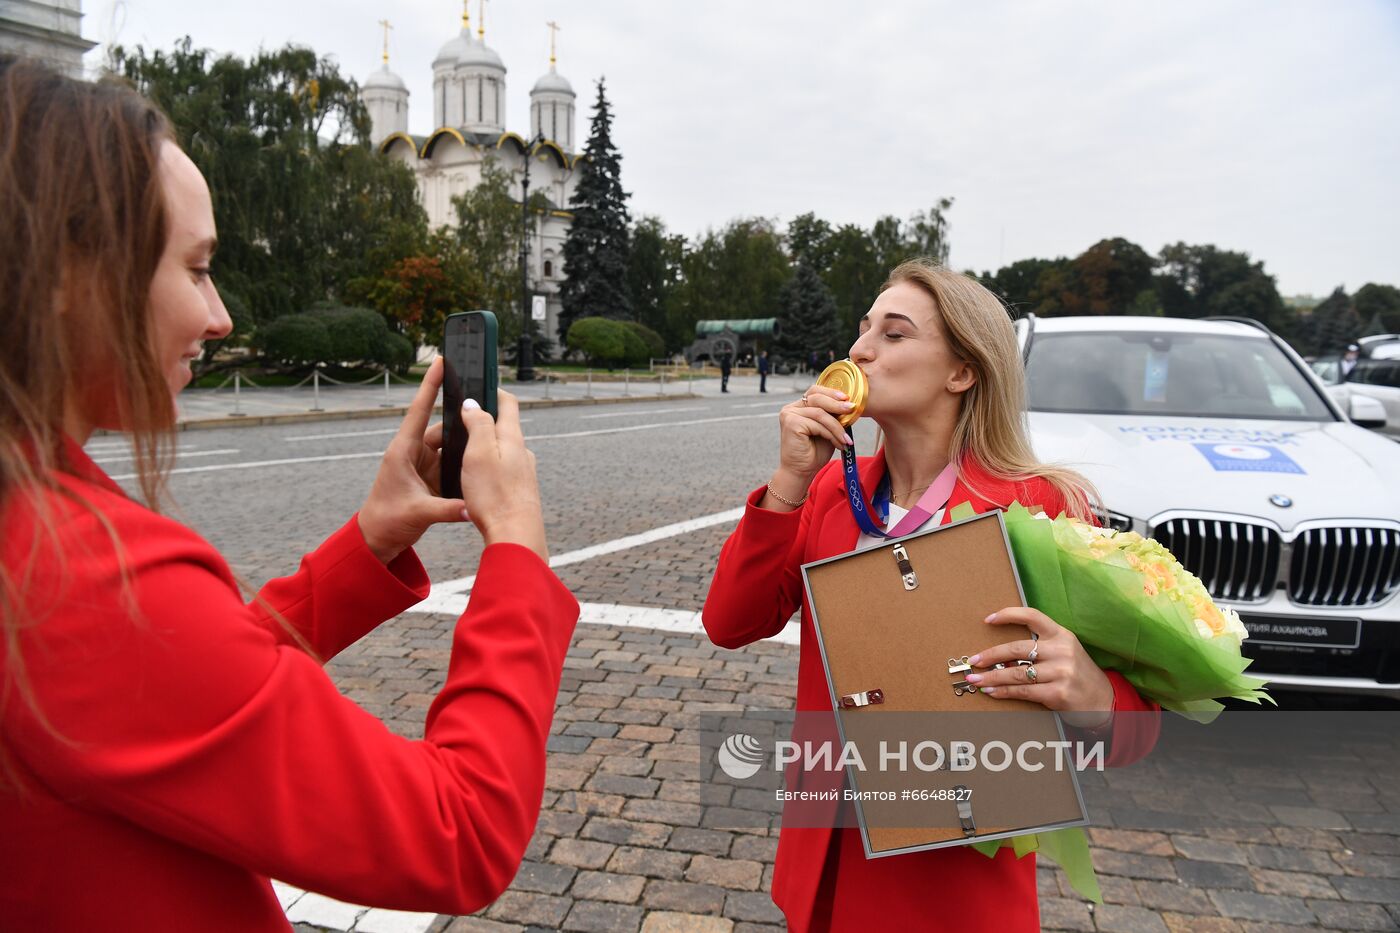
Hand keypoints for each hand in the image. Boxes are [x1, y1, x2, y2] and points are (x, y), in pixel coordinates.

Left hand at [358, 357, 467, 563]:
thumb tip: (474, 507)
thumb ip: (448, 509)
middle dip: (463, 421)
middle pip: (443, 428)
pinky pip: (452, 464)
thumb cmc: (387, 520)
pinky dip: (465, 464)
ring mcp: (423, 464)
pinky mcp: (431, 477)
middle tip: (486, 411)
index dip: (431, 385)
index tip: (441, 361)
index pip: (420, 410)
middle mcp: (414, 452)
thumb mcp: (418, 513)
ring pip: (451, 447)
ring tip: (488, 439)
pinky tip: (481, 463)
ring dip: (466, 447)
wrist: (377, 539)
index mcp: (403, 451)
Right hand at [459, 389, 547, 560]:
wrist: (515, 535)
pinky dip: (489, 469)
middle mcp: (523, 453)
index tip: (480, 384)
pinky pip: (503, 472)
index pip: (508, 403)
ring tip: (463, 454)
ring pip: (503, 452)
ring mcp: (523, 473)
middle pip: (504, 427)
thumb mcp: (479, 453)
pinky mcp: (520, 491)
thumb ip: (478, 425)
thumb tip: (474, 404)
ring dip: (485, 448)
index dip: (494, 390)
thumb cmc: (495, 495)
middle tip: (460, 423)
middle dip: (484, 421)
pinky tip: (477, 481)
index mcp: (512, 438)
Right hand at [766, 384, 854, 507]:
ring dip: (837, 427)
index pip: (815, 391)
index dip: (831, 392)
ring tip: (847, 439)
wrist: (801, 472)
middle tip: (852, 409)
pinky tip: (839, 444)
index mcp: (798, 406)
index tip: (848, 398)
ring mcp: (789, 415)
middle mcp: (791, 408)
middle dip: (837, 404)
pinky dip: (831, 434)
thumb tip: (849, 404)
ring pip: (820, 413)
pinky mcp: (791, 423)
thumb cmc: (814, 452)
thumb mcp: (827, 429)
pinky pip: (817, 424)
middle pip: (817, 397)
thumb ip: (832, 416)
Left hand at [965, 607, 1114, 728]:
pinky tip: (992, 691)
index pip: (1032, 616)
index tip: (988, 619)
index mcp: (1062, 635)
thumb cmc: (1077, 673)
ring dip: (992, 677)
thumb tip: (1000, 656)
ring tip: (976, 680)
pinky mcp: (1058, 693)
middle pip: (1016, 649)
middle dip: (990, 655)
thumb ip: (1039, 649)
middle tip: (974, 661)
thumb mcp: (1064, 652)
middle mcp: (1062, 651)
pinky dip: (1004, 691)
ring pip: (1016, 673)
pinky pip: (1023, 691)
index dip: (1008, 615)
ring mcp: (1061, 672)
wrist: (1104, 700)